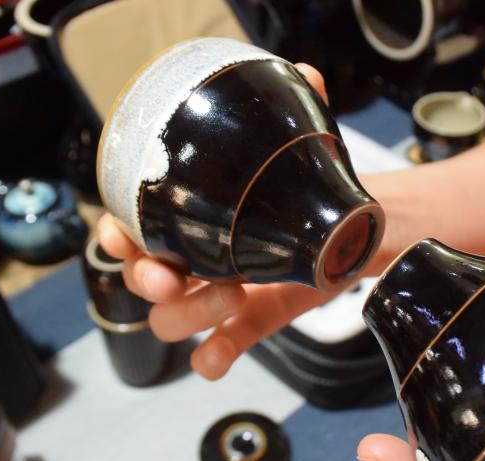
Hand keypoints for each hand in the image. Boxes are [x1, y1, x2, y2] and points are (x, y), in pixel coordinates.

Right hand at [97, 64, 377, 379]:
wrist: (366, 221)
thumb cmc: (318, 184)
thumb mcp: (309, 149)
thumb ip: (303, 111)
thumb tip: (305, 75)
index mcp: (197, 210)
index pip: (135, 226)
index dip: (118, 235)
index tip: (123, 236)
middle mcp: (201, 253)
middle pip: (145, 279)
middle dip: (146, 280)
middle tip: (169, 278)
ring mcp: (226, 289)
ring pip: (176, 317)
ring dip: (189, 313)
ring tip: (231, 296)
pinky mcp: (259, 315)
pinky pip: (224, 343)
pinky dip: (213, 354)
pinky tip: (213, 361)